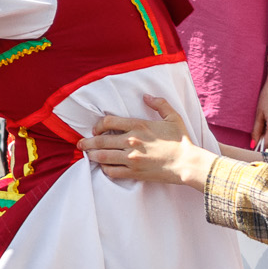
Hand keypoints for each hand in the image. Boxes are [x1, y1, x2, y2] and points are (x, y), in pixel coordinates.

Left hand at [78, 97, 215, 188]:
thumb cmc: (181, 140)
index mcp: (138, 125)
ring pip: (102, 156)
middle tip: (80, 144)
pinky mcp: (134, 172)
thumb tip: (146, 96)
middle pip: (100, 140)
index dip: (97, 125)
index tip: (95, 129)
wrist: (187, 163)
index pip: (108, 122)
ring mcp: (131, 158)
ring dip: (92, 155)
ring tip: (87, 155)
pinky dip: (105, 169)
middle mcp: (131, 141)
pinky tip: (104, 167)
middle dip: (87, 142)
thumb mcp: (173, 117)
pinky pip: (112, 172)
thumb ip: (159, 104)